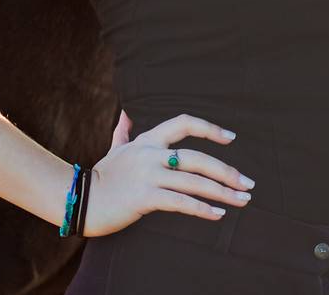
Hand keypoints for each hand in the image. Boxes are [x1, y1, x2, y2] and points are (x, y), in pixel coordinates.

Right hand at [77, 111, 254, 236]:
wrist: (81, 198)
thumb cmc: (102, 175)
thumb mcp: (115, 149)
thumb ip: (123, 131)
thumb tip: (125, 114)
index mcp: (148, 140)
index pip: (184, 124)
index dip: (209, 129)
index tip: (230, 139)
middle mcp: (151, 154)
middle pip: (197, 158)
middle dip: (226, 171)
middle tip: (248, 183)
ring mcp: (148, 176)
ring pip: (194, 182)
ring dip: (222, 192)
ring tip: (242, 200)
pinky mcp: (145, 198)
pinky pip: (181, 202)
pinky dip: (202, 208)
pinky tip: (218, 214)